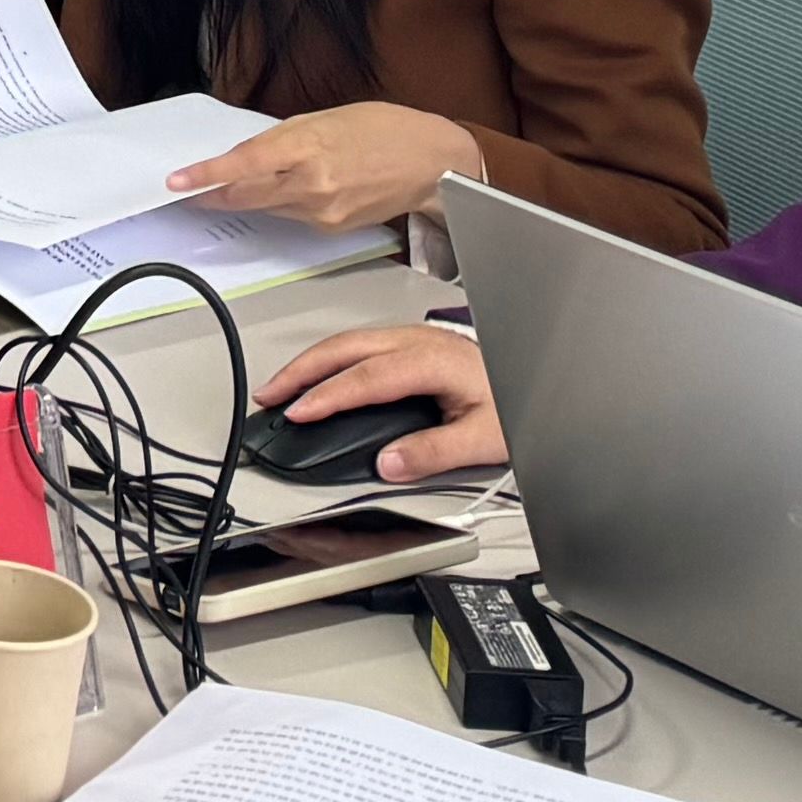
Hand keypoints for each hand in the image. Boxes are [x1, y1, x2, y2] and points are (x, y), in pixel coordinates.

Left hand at [167, 103, 487, 233]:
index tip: (176, 182)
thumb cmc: (385, 130)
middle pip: (246, 195)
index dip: (207, 176)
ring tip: (220, 187)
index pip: (245, 165)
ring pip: (265, 207)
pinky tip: (281, 190)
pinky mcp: (331, 228)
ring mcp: (322, 211)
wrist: (432, 165)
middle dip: (212, 194)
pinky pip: (291, 216)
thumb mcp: (326, 117)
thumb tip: (248, 154)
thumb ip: (283, 138)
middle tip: (185, 190)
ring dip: (242, 198)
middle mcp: (313, 184)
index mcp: (309, 147)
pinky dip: (278, 203)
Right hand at [253, 319, 503, 485]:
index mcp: (432, 361)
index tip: (297, 412)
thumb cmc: (513, 402)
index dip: (328, 395)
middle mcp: (417, 341)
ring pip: (348, 342)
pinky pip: (357, 345)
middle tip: (267, 396)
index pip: (367, 377)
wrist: (534, 378)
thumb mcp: (485, 437)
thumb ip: (435, 451)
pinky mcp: (409, 344)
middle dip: (300, 370)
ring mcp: (411, 338)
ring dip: (310, 363)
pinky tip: (317, 376)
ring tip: (280, 388)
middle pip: (345, 348)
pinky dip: (327, 360)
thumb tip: (387, 463)